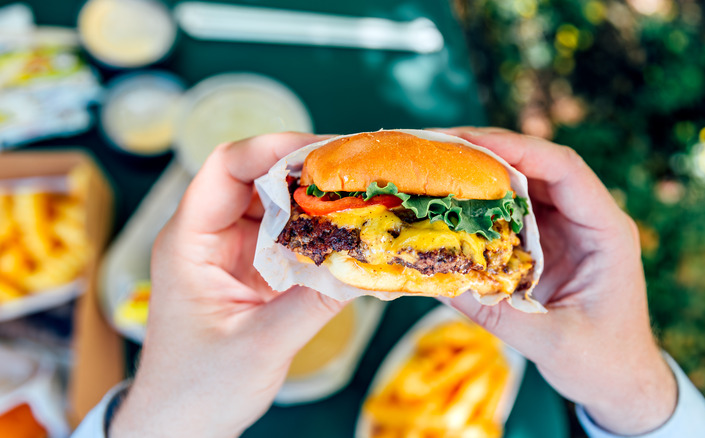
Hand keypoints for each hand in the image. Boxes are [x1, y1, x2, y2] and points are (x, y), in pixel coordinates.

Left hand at [110, 133, 345, 437]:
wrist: (179, 424)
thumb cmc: (198, 389)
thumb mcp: (260, 346)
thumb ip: (315, 303)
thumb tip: (373, 265)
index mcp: (189, 241)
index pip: (226, 167)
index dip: (275, 148)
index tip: (329, 152)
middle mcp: (209, 235)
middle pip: (259, 177)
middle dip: (312, 170)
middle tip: (365, 174)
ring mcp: (231, 251)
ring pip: (279, 204)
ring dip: (321, 200)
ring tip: (369, 199)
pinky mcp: (252, 269)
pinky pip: (289, 236)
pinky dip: (320, 232)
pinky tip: (353, 235)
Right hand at [437, 128, 676, 434]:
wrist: (621, 382)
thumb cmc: (604, 363)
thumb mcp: (551, 341)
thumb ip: (495, 312)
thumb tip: (434, 282)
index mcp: (606, 231)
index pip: (564, 170)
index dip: (516, 149)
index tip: (467, 141)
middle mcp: (587, 219)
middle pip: (537, 166)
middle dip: (486, 152)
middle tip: (433, 147)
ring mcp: (566, 229)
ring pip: (521, 184)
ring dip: (479, 174)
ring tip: (432, 166)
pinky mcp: (547, 243)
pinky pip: (511, 212)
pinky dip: (479, 205)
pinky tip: (447, 205)